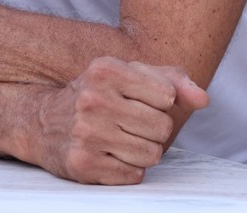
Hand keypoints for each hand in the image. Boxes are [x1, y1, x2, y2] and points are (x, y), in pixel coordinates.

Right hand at [30, 57, 208, 184]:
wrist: (44, 122)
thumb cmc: (98, 94)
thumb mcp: (131, 75)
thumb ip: (172, 80)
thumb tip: (203, 99)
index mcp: (105, 69)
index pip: (167, 96)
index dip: (161, 103)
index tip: (140, 100)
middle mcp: (93, 99)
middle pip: (162, 128)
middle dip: (153, 130)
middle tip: (130, 124)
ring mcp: (86, 133)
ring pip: (151, 154)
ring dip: (143, 152)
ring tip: (121, 140)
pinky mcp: (82, 164)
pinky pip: (134, 176)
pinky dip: (128, 170)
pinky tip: (109, 155)